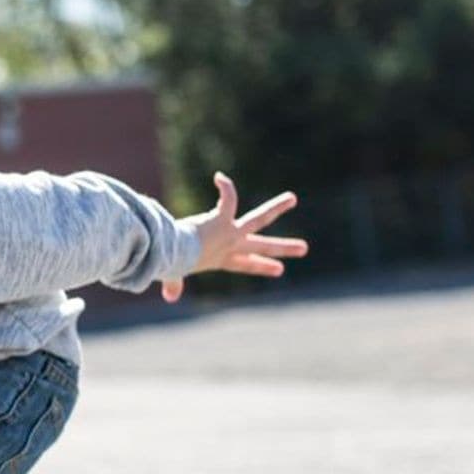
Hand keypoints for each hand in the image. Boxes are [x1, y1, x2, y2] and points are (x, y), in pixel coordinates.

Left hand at [162, 172, 309, 302]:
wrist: (175, 254)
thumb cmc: (173, 263)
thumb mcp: (174, 274)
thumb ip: (173, 284)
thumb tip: (169, 297)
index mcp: (220, 259)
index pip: (245, 264)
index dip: (261, 266)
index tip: (279, 269)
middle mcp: (231, 246)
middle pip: (262, 246)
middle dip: (283, 248)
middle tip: (304, 248)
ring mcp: (231, 233)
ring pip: (260, 219)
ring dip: (276, 207)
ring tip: (292, 198)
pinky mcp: (224, 219)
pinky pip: (230, 199)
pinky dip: (226, 187)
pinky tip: (219, 177)